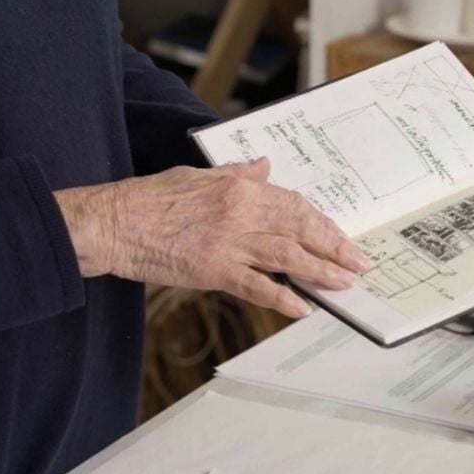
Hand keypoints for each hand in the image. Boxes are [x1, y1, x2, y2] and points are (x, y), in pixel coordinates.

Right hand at [54, 158, 368, 317]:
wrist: (114, 222)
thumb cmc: (151, 198)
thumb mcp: (199, 175)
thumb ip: (237, 173)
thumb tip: (264, 166)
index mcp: (240, 186)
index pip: (295, 205)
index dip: (324, 224)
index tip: (342, 238)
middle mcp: (242, 211)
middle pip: (301, 230)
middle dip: (335, 248)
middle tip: (359, 264)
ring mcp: (230, 242)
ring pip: (288, 256)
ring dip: (321, 272)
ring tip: (345, 284)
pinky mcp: (214, 270)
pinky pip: (258, 286)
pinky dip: (285, 298)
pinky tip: (305, 308)